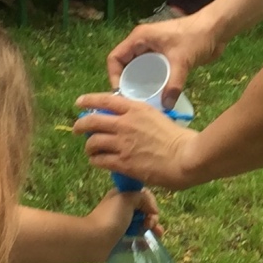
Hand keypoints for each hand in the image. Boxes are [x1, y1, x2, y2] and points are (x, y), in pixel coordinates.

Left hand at [76, 96, 199, 190]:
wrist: (185, 157)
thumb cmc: (178, 138)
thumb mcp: (158, 117)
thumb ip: (140, 117)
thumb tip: (130, 122)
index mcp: (136, 109)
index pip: (105, 100)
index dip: (89, 100)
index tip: (79, 103)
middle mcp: (124, 124)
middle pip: (92, 121)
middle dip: (81, 125)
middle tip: (78, 129)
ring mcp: (122, 144)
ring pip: (92, 142)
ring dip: (89, 146)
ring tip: (91, 150)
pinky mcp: (122, 162)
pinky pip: (99, 160)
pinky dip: (95, 160)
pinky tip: (97, 161)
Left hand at [85, 188, 163, 252]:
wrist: (95, 240)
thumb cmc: (111, 216)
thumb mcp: (127, 198)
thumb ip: (143, 198)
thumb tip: (153, 210)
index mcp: (122, 197)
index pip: (143, 196)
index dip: (150, 202)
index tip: (151, 210)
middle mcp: (124, 211)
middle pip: (146, 212)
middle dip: (152, 217)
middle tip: (149, 224)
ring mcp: (124, 227)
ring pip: (145, 226)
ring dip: (154, 229)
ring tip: (157, 234)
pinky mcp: (124, 242)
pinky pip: (140, 240)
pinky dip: (146, 241)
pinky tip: (149, 243)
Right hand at [105, 11, 223, 109]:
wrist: (217, 28)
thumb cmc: (196, 37)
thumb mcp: (182, 60)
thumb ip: (174, 83)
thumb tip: (166, 105)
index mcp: (140, 38)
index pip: (115, 58)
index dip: (114, 76)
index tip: (122, 94)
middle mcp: (143, 43)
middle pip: (125, 65)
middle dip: (127, 83)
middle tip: (133, 102)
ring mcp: (154, 50)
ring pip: (139, 69)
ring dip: (140, 84)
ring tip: (144, 101)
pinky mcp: (165, 56)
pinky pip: (152, 71)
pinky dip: (152, 82)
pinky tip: (157, 95)